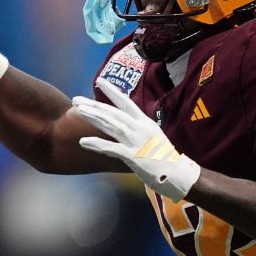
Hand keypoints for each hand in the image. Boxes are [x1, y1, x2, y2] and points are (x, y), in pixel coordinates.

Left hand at [74, 78, 201, 199]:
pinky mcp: (134, 157)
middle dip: (94, 105)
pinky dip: (98, 144)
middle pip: (114, 113)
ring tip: (79, 111)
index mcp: (145, 122)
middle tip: (76, 99)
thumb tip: (119, 119)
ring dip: (94, 118)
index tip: (99, 81)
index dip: (112, 91)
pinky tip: (83, 141)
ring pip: (112, 126)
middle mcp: (141, 129)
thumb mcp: (151, 135)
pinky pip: (112, 149)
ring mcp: (138, 142)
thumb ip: (136, 126)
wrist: (179, 175)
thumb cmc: (163, 156)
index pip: (126, 102)